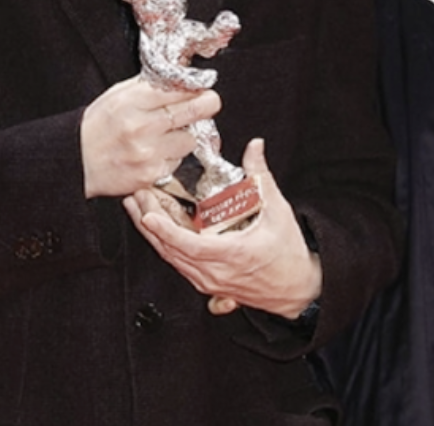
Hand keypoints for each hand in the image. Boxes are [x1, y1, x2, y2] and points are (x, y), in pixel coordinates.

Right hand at [79, 76, 220, 198]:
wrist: (76, 161)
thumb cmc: (96, 126)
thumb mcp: (116, 95)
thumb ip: (148, 85)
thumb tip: (179, 77)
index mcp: (132, 100)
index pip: (179, 89)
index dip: (197, 88)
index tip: (203, 88)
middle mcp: (142, 126)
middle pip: (194, 111)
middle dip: (207, 104)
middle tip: (209, 102)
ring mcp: (148, 152)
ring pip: (189, 140)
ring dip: (184, 136)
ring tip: (167, 135)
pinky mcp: (151, 174)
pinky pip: (177, 162)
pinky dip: (171, 157)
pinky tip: (155, 153)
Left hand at [125, 138, 322, 319]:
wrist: (297, 288)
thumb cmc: (289, 254)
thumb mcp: (278, 211)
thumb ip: (262, 177)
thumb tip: (254, 146)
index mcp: (232, 255)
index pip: (188, 245)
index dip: (165, 230)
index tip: (147, 215)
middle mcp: (215, 273)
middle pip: (170, 250)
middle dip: (148, 223)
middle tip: (136, 196)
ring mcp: (209, 281)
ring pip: (170, 259)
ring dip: (151, 234)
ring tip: (137, 207)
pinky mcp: (207, 284)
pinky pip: (177, 264)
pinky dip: (163, 245)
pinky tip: (153, 228)